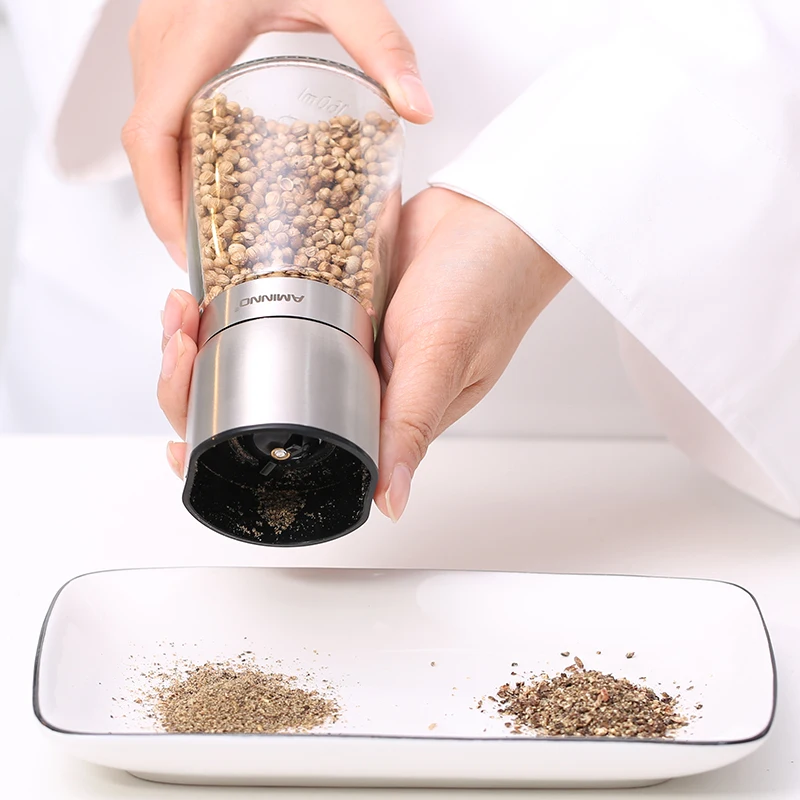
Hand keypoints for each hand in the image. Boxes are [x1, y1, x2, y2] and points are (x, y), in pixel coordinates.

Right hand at [122, 0, 432, 267]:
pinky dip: (180, 156)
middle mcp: (161, 45)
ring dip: (172, 187)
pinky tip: (214, 181)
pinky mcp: (170, 46)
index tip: (185, 247)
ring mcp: (159, 44)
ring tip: (212, 233)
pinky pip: (162, 112)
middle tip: (208, 258)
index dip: (160, 203)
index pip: (150, 139)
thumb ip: (383, 48)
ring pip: (151, 133)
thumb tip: (417, 109)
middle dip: (170, 211)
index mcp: (190, 40)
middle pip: (148, 149)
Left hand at [155, 189, 569, 515]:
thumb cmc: (492, 289)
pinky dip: (231, 296)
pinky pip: (269, 302)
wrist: (499, 214)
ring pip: (251, 351)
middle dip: (197, 383)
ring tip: (182, 309)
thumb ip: (412, 426)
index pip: (287, 451)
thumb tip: (387, 501)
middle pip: (251, 402)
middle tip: (180, 346)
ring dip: (204, 337)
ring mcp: (335, 337)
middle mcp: (350, 382)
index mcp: (374, 415)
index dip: (226, 451)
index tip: (183, 439)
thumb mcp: (446, 358)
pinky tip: (204, 285)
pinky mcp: (330, 292)